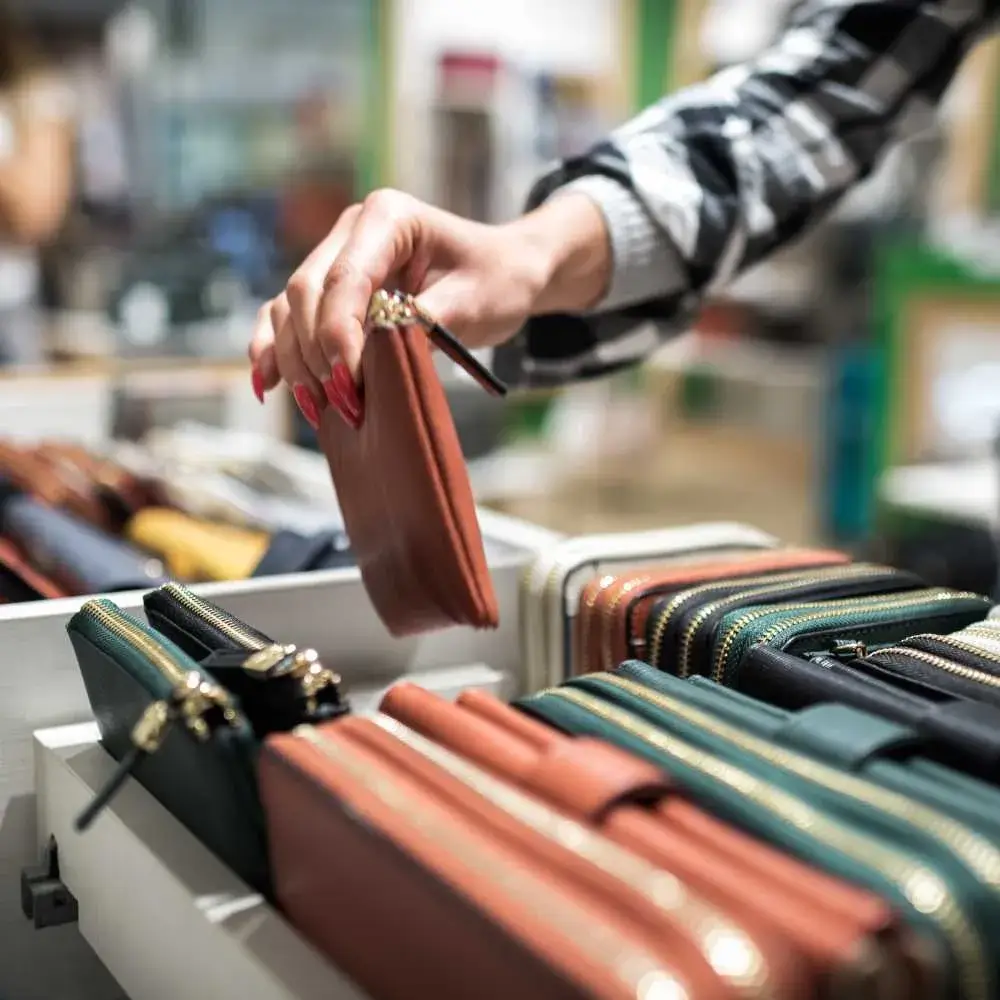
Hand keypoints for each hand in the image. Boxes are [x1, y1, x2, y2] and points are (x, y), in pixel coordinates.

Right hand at [249, 187, 610, 427]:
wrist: (501, 274)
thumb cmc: (495, 281)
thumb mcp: (474, 302)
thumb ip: (423, 320)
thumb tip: (376, 346)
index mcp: (388, 217)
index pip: (346, 278)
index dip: (339, 334)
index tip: (350, 384)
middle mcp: (352, 230)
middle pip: (306, 292)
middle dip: (317, 353)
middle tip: (344, 405)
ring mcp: (334, 257)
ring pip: (289, 307)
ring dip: (295, 360)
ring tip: (317, 408)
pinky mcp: (329, 289)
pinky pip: (285, 316)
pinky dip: (275, 349)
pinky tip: (268, 384)